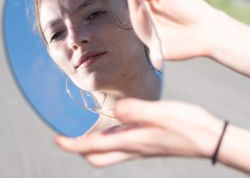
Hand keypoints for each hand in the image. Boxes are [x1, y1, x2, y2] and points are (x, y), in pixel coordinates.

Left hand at [55, 98, 222, 166]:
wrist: (206, 137)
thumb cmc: (187, 125)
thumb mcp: (161, 113)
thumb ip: (136, 111)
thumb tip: (115, 109)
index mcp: (133, 140)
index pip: (94, 146)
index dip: (73, 145)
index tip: (57, 140)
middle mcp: (133, 146)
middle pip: (98, 156)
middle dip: (80, 149)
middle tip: (69, 138)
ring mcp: (141, 146)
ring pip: (109, 151)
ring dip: (93, 144)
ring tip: (84, 132)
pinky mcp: (147, 141)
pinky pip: (121, 143)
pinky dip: (110, 138)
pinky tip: (113, 125)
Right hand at [118, 0, 249, 75]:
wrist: (206, 30)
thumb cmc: (189, 7)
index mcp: (152, 3)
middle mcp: (150, 18)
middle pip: (134, 10)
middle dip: (134, 3)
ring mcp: (152, 33)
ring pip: (138, 25)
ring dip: (139, 17)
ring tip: (142, 10)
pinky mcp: (155, 47)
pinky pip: (144, 39)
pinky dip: (145, 31)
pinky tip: (147, 25)